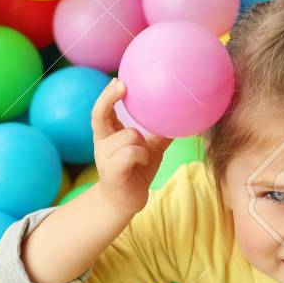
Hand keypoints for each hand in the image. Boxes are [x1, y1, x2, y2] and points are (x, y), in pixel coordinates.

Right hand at [91, 79, 172, 216]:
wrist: (125, 202)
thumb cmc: (136, 171)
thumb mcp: (151, 149)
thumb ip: (160, 133)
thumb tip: (183, 117)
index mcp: (108, 134)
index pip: (101, 110)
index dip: (108, 94)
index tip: (119, 80)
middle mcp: (102, 143)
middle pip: (99, 115)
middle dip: (108, 97)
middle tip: (121, 84)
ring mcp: (104, 157)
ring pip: (129, 135)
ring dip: (142, 144)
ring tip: (143, 156)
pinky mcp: (112, 170)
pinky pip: (132, 151)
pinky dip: (142, 155)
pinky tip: (143, 162)